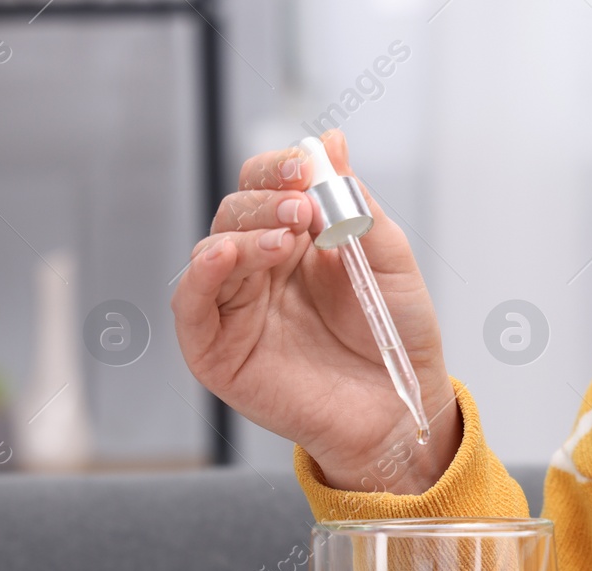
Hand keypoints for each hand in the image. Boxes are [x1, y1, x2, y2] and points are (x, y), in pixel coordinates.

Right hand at [170, 130, 460, 492]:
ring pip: (213, 250)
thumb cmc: (395, 338)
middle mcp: (260, 269)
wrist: (399, 410)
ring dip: (244, 234)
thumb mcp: (388, 259)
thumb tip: (330, 140)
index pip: (268, 186)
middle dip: (266, 201)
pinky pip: (192, 306)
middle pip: (237, 212)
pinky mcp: (217, 351)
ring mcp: (236, 309)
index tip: (307, 167)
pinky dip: (199, 277)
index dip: (280, 168)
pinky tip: (222, 256)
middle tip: (303, 210)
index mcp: (297, 241)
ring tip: (287, 239)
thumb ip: (356, 204)